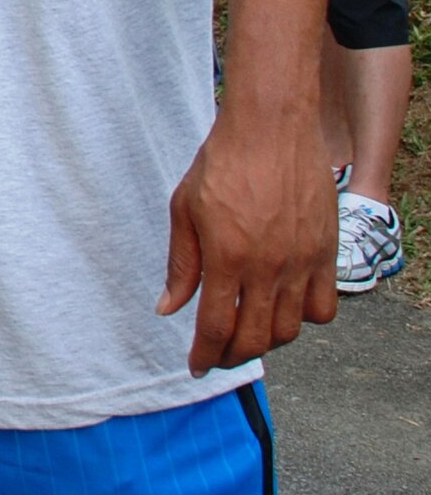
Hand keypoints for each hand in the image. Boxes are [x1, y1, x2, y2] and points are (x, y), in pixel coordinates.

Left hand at [157, 104, 337, 374]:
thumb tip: (168, 308)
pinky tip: (284, 310)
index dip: (205, 355)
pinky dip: (304, 320)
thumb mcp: (185, 210)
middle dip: (232, 356)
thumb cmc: (222, 162)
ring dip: (266, 342)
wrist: (270, 128)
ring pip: (289, 329)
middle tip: (219, 356)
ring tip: (248, 335)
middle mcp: (268, 266)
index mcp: (227, 257)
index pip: (216, 327)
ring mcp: (301, 261)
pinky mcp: (326, 252)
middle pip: (254, 338)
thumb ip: (181, 264)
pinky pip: (323, 307)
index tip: (196, 366)